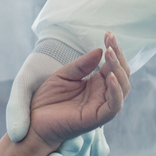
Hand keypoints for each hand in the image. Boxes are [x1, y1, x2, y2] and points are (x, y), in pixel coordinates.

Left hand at [6, 41, 115, 155]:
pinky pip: (114, 106)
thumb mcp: (63, 75)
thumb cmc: (47, 100)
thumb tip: (100, 51)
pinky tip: (111, 76)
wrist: (33, 122)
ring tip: (110, 53)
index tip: (108, 34)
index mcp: (96, 84)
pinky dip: (116, 91)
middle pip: (122, 74)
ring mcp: (101, 107)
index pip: (113, 65)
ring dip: (119, 69)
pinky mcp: (96, 119)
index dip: (113, 49)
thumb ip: (81, 65)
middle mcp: (102, 94)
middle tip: (110, 39)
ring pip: (122, 88)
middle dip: (118, 56)